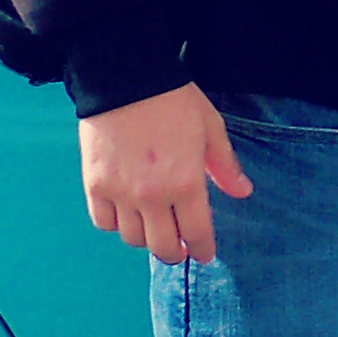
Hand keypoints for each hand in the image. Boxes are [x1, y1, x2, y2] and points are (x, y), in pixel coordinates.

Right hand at [78, 83, 250, 264]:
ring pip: (132, 238)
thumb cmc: (174, 101)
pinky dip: (115, 225)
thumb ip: (225, 166)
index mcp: (186, 183)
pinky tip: (126, 215)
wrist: (125, 81)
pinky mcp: (94, 185)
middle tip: (179, 248)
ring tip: (154, 227)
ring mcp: (120, 194)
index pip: (196, 232)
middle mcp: (152, 196)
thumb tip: (243, 192)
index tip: (204, 255)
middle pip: (161, 246)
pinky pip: (103, 222)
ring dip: (146, 238)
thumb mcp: (211, 129)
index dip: (202, 249)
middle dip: (174, 253)